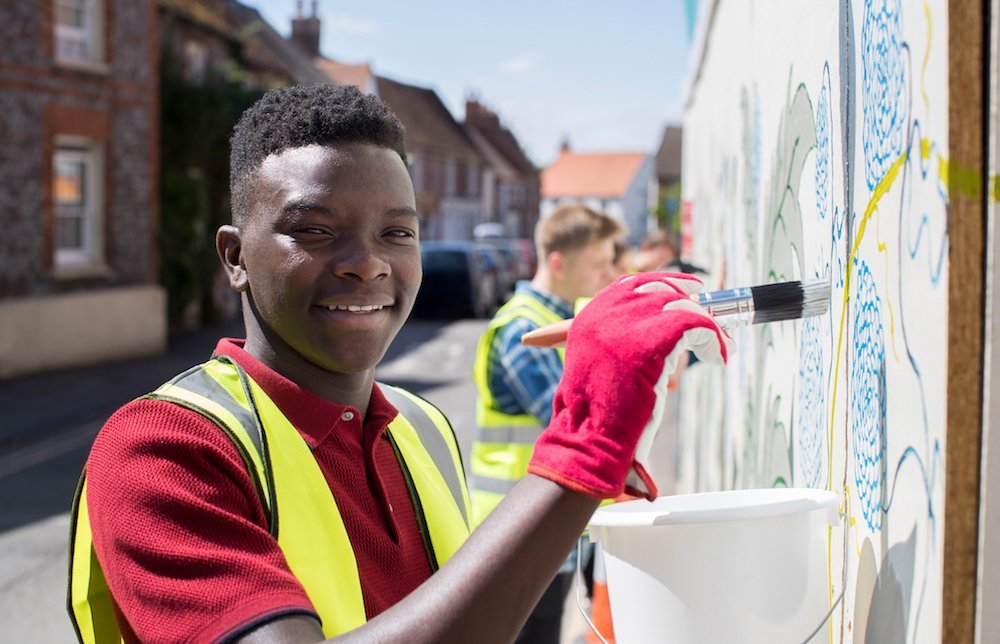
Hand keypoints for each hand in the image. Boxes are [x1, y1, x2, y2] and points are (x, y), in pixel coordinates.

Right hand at [527, 272, 733, 499]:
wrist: (591, 438)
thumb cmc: (598, 416)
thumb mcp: (599, 368)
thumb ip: (618, 343)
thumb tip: (660, 331)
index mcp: (590, 318)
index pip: (631, 285)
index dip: (664, 283)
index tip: (689, 291)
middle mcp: (606, 314)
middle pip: (660, 289)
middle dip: (690, 302)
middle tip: (711, 321)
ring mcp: (628, 324)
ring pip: (682, 306)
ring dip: (708, 325)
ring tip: (720, 347)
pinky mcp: (654, 339)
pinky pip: (697, 325)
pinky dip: (714, 340)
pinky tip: (718, 357)